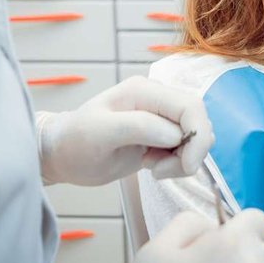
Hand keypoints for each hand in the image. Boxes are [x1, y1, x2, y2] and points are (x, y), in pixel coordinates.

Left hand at [37, 75, 212, 185]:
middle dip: (192, 150)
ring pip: (196, 136)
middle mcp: (158, 99)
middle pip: (198, 120)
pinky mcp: (162, 135)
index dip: (197, 136)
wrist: (64, 155)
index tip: (185, 166)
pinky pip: (186, 148)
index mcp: (145, 91)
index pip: (190, 106)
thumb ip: (138, 127)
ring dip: (183, 159)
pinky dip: (178, 162)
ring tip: (153, 168)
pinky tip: (152, 166)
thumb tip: (176, 134)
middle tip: (161, 171)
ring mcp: (162, 117)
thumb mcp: (100, 133)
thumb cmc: (76, 142)